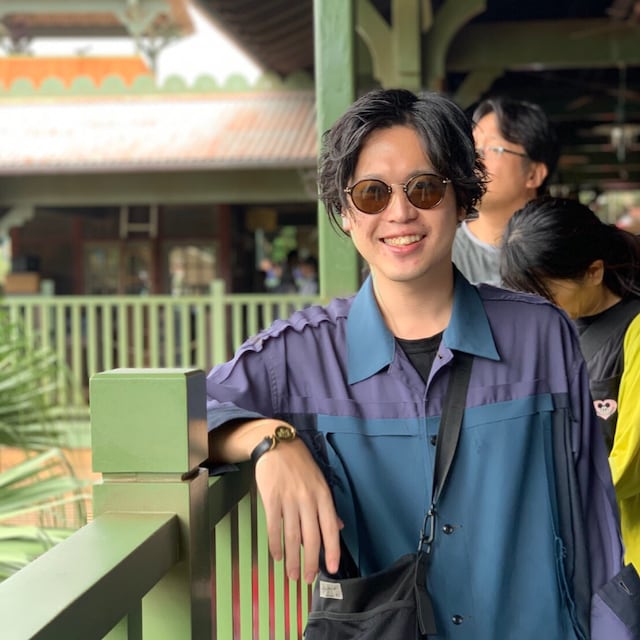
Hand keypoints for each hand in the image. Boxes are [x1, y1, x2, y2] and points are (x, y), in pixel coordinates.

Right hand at [254, 438, 341, 582]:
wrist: (278, 445)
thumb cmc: (301, 464)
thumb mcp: (320, 482)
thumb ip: (328, 507)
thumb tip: (339, 528)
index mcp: (323, 496)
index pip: (330, 529)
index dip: (332, 551)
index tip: (332, 569)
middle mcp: (308, 499)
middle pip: (311, 538)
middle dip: (310, 562)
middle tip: (308, 579)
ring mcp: (289, 499)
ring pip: (292, 537)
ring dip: (292, 559)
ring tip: (292, 574)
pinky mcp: (271, 499)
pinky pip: (274, 527)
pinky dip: (275, 545)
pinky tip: (277, 556)